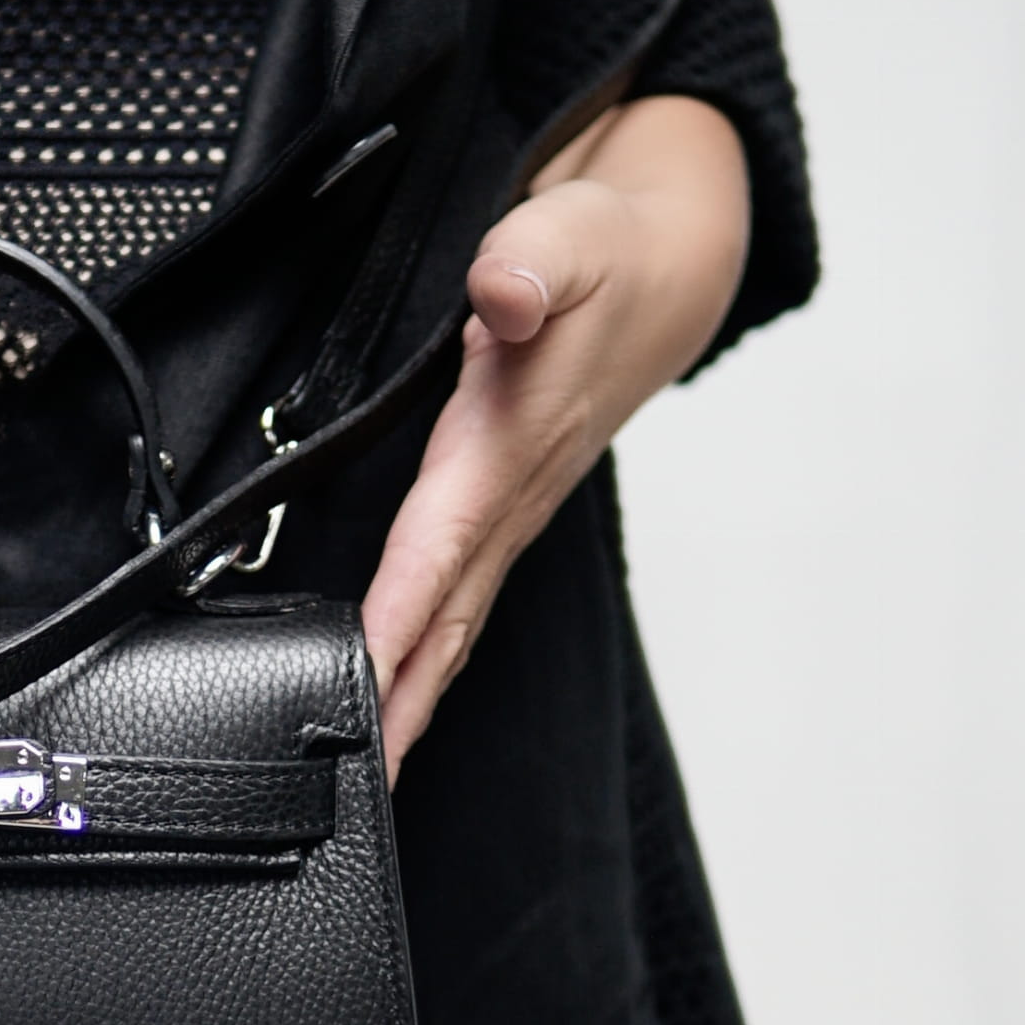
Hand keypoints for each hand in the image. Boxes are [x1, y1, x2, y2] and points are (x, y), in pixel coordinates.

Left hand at [361, 96, 750, 781]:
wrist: (670, 270)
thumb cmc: (608, 257)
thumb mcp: (568, 236)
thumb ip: (530, 262)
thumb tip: (502, 292)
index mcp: (504, 444)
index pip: (438, 551)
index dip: (396, 622)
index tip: (360, 694)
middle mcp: (506, 495)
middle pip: (444, 622)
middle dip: (401, 706)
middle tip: (354, 788)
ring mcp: (509, 510)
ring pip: (453, 621)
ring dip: (411, 696)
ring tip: (365, 770)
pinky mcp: (503, 505)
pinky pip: (457, 595)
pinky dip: (422, 651)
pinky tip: (392, 684)